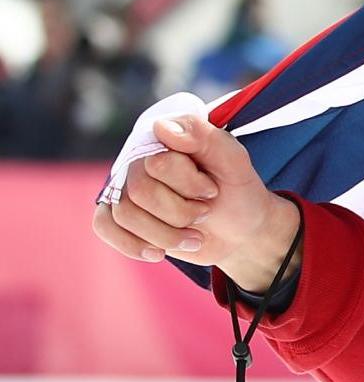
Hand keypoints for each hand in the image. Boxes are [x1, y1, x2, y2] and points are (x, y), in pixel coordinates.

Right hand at [92, 113, 299, 292]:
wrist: (241, 231)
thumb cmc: (238, 192)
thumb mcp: (234, 161)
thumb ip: (203, 136)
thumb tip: (161, 127)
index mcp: (162, 141)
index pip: (156, 163)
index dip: (189, 184)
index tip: (213, 191)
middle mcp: (139, 162)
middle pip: (139, 192)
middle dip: (181, 212)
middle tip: (205, 212)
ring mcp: (127, 188)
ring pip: (125, 215)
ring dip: (167, 235)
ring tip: (194, 235)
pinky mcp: (120, 215)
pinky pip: (104, 226)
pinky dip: (133, 245)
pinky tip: (158, 253)